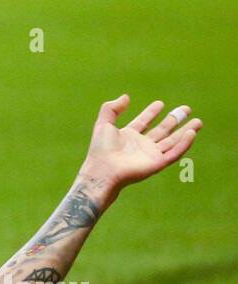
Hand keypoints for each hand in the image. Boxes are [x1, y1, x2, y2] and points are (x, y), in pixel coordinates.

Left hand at [81, 95, 201, 194]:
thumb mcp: (103, 125)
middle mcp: (140, 146)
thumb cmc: (100, 151)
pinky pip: (174, 153)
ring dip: (185, 131)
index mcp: (128, 137)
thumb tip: (126, 97)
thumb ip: (111, 109)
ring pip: (172, 141)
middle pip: (161, 131)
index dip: (151, 113)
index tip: (160, 103)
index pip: (143, 123)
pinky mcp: (157, 164)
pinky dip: (184, 143)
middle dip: (174, 120)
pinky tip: (191, 132)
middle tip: (186, 109)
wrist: (102, 171)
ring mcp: (149, 155)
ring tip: (198, 121)